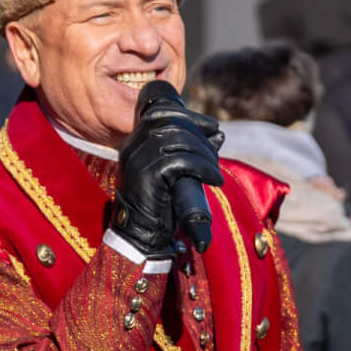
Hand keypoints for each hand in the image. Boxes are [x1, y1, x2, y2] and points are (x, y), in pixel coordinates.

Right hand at [114, 84, 223, 257]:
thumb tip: (218, 134)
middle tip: (216, 153)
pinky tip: (213, 179)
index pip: (160, 113)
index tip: (213, 127)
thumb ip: (189, 152)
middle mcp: (132, 146)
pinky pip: (181, 161)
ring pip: (179, 139)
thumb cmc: (159, 207)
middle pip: (172, 123)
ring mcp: (138, 159)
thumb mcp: (173, 173)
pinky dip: (204, 167)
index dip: (189, 115)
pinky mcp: (148, 175)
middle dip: (201, 134)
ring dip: (205, 153)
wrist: (140, 238)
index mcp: (135, 143)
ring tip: (215, 170)